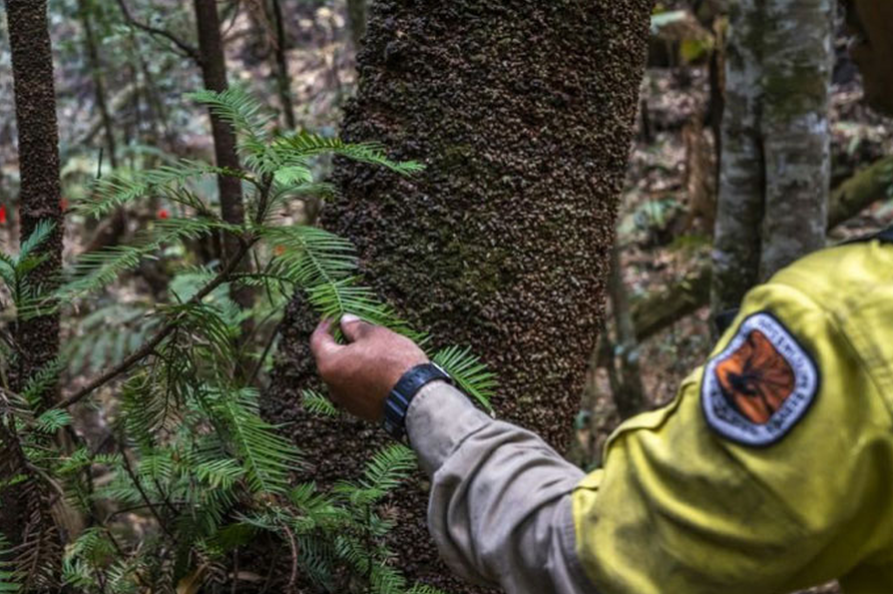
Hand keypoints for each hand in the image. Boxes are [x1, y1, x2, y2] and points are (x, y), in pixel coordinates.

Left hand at [310, 314, 428, 421]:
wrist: (415, 396)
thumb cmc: (394, 362)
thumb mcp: (375, 335)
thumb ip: (355, 327)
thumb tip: (345, 322)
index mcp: (330, 364)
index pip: (318, 340)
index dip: (325, 326)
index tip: (333, 319)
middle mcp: (332, 386)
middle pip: (330, 360)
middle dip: (341, 346)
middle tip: (354, 333)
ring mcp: (346, 401)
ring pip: (344, 376)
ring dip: (352, 363)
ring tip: (371, 352)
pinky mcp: (361, 410)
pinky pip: (356, 390)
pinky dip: (362, 378)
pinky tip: (378, 371)